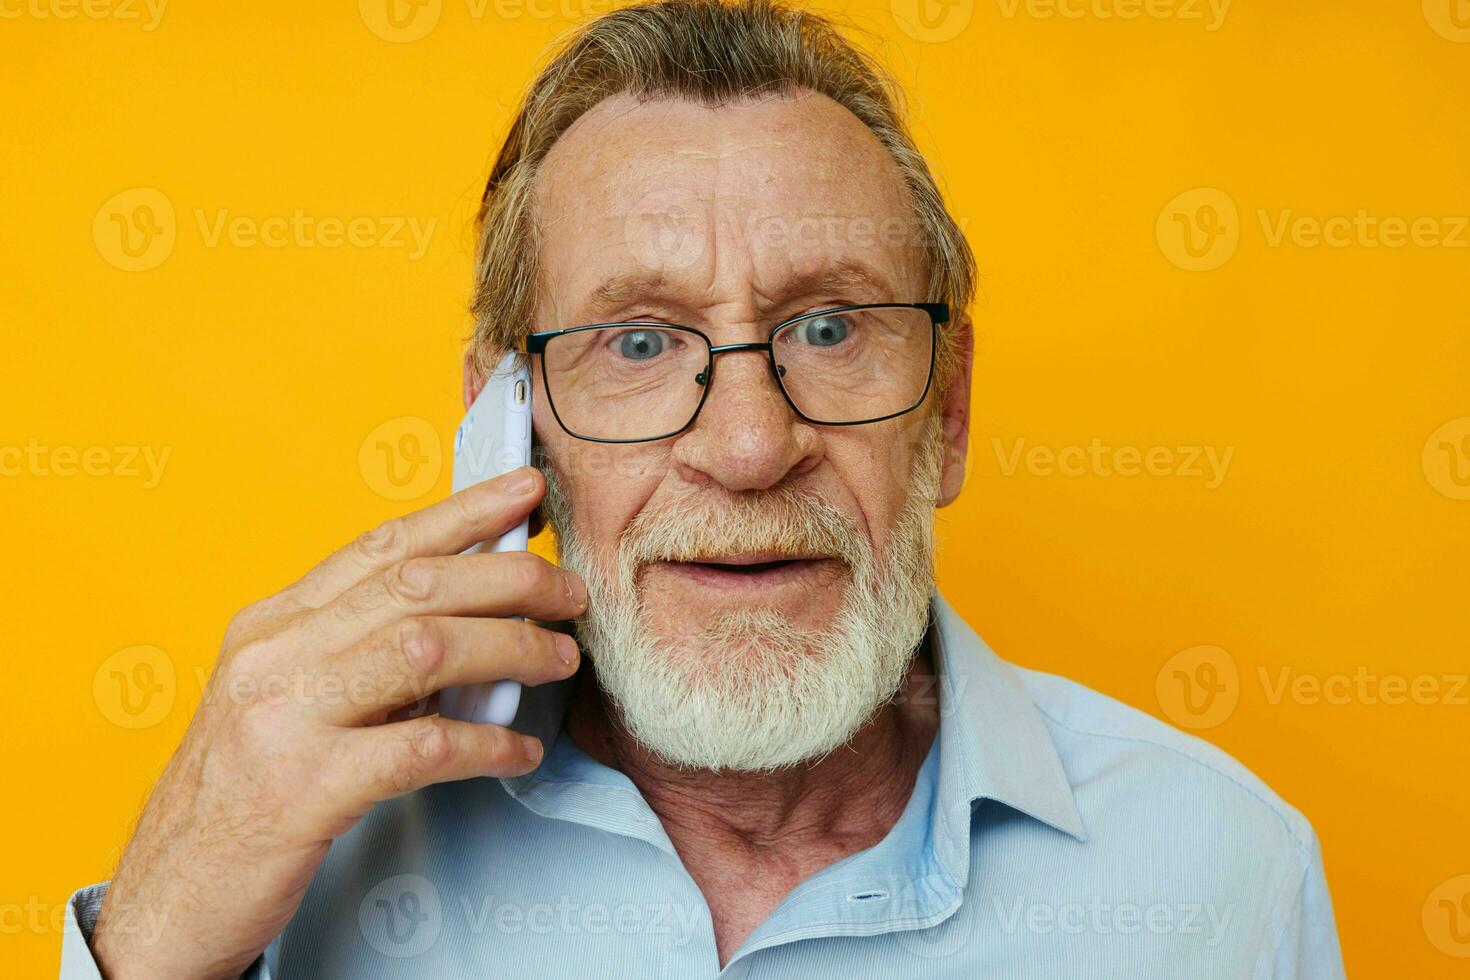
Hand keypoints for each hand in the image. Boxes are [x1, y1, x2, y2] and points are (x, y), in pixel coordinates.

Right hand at [88, 466, 585, 979]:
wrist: (171, 893)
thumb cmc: (242, 792)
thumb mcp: (284, 698)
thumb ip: (354, 651)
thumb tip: (466, 617)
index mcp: (270, 624)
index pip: (380, 547)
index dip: (461, 513)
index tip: (523, 492)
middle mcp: (273, 656)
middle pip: (415, 587)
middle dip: (509, 579)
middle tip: (570, 592)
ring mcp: (285, 719)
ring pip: (426, 650)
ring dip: (512, 650)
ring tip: (560, 661)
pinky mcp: (307, 788)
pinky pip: (422, 747)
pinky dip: (485, 744)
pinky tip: (518, 751)